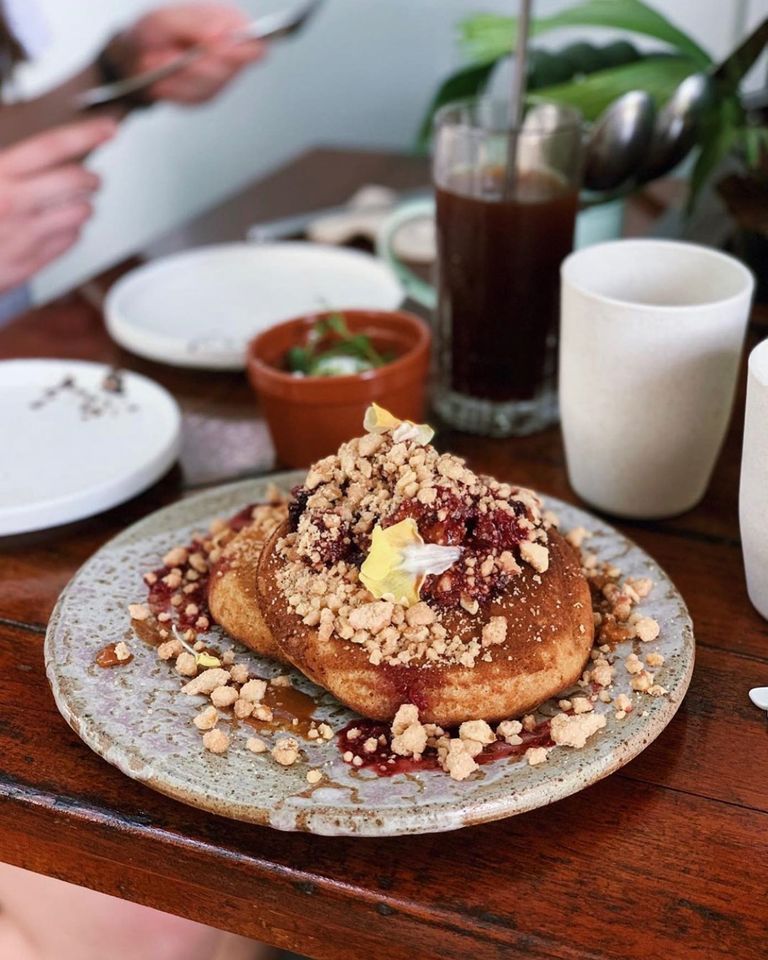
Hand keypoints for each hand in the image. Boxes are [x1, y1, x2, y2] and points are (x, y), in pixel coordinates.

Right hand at [0, 118, 115, 293]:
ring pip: (81, 212)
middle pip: (75, 180)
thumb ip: (12, 165)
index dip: (85, 134)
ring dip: (84, 205)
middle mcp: (13, 203)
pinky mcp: (32, 261)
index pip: (50, 146)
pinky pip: (71, 239)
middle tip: (93, 180)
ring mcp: (25, 234)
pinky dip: (72, 230)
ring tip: (75, 203)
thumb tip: (46, 151)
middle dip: (92, 178)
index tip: (107, 128)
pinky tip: (59, 226)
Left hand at [110, 3, 264, 104]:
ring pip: (209, 87)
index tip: (211, 48)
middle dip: (193, 65)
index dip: (237, 51)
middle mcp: (230, 51)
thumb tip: (221, 35)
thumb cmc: (151, 31)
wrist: (134, 54)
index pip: (255, 43)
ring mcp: (221, 77)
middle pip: (228, 70)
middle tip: (168, 54)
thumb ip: (196, 24)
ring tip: (159, 63)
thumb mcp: (166, 19)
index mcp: (229, 22)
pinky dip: (173, 90)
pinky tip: (162, 80)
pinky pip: (194, 100)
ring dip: (178, 78)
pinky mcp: (207, 95)